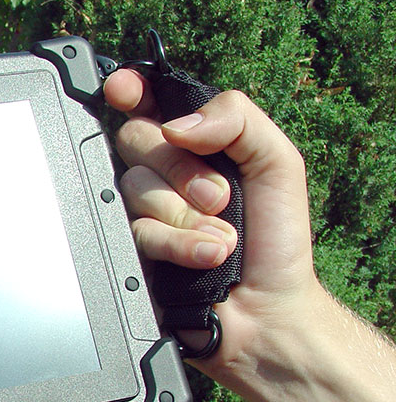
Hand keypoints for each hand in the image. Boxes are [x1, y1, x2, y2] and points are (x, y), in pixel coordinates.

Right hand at [103, 69, 327, 385]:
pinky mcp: (130, 247)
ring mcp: (143, 211)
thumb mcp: (277, 162)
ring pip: (132, 187)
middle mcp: (163, 174)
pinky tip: (205, 257)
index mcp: (196, 145)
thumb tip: (174, 124)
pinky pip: (135, 230)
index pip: (150, 102)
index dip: (130, 90)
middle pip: (135, 139)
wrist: (266, 311)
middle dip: (180, 169)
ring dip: (185, 215)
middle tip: (219, 198)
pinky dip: (178, 244)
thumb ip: (236, 118)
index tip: (125, 91)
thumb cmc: (276, 239)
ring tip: (220, 240)